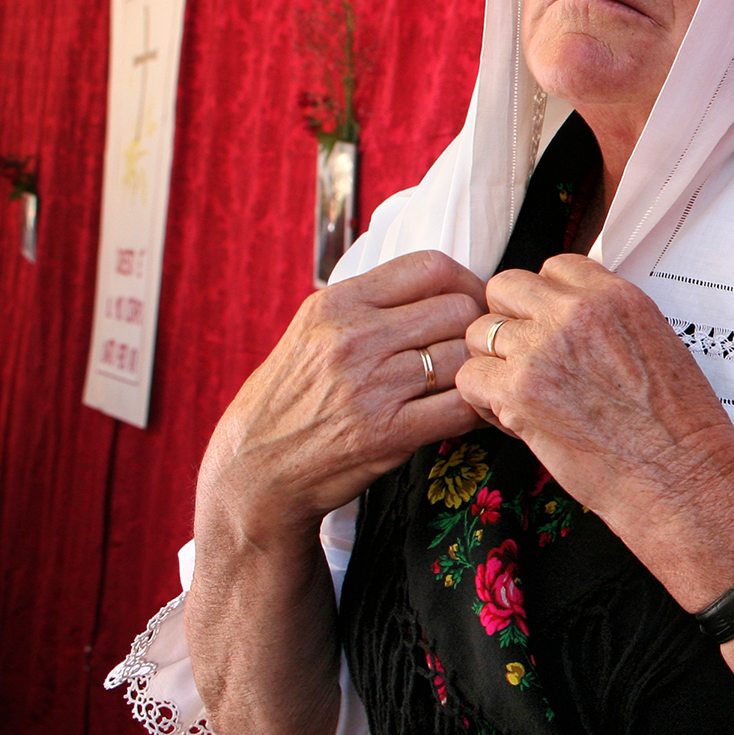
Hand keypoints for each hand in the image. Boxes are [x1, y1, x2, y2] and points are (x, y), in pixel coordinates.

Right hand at [198, 250, 487, 551]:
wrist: (254, 468)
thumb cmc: (291, 398)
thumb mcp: (313, 331)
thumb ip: (370, 304)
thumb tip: (438, 284)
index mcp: (338, 305)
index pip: (430, 267)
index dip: (465, 282)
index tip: (471, 300)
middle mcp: (353, 339)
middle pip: (458, 310)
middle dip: (476, 328)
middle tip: (478, 346)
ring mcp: (372, 386)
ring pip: (464, 357)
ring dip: (478, 369)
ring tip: (474, 379)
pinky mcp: (388, 433)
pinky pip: (461, 408)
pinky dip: (479, 408)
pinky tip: (473, 409)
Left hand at [459, 256, 733, 596]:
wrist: (680, 474)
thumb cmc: (678, 424)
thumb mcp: (658, 344)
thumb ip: (609, 320)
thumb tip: (573, 320)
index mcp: (615, 297)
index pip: (555, 267)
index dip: (546, 298)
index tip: (552, 325)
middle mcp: (575, 314)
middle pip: (505, 287)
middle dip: (509, 320)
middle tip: (525, 356)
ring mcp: (542, 351)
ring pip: (478, 332)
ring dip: (492, 362)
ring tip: (519, 393)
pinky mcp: (518, 393)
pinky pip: (469, 378)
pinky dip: (483, 401)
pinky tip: (513, 419)